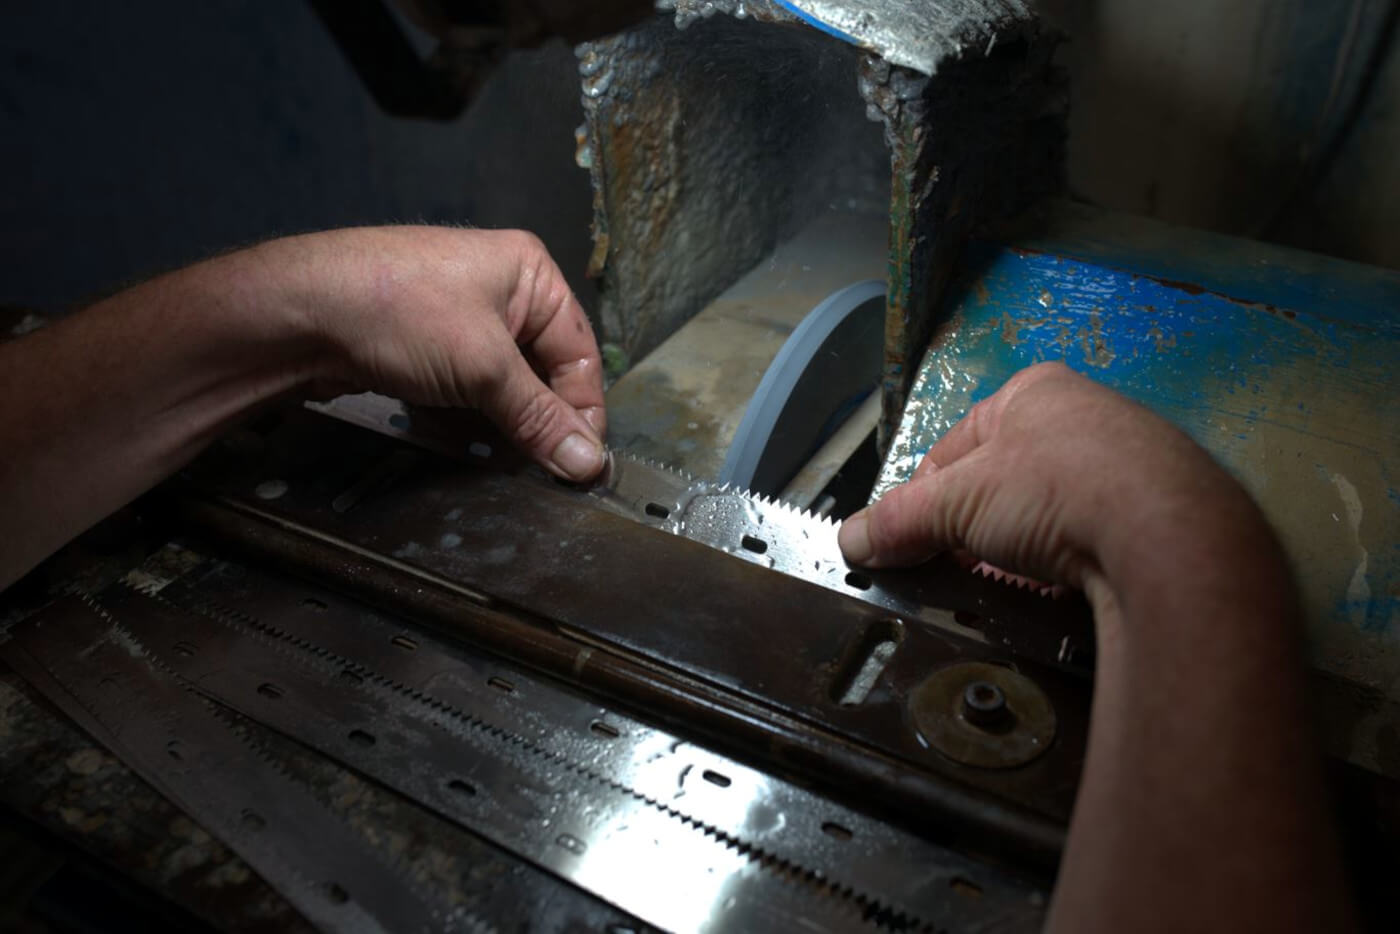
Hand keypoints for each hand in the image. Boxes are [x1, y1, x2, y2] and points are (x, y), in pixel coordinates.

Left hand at [259, 226, 606, 481]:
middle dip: (542, 422)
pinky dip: (470, 424)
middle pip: (543, 372)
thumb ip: (540, 419)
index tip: (583, 464)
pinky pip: (465, 393)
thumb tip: (591, 466)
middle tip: (548, 473)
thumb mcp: (484, 368)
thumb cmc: (402, 315)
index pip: (580, 353)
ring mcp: (458, 321)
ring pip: (503, 388)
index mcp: (530, 274)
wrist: (296, 312)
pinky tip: (470, 452)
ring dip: (506, 429)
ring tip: (511, 469)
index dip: (584, 411)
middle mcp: (500, 292)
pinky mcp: (424, 351)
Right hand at [838, 363, 1351, 932]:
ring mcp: (1131, 467)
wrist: (1168, 535)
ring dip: (1018, 556)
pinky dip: (1066, 572)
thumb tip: (847, 540)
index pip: (955, 449)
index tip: (911, 543)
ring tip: (1006, 588)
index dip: (925, 499)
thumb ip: (898, 520)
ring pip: (1047, 520)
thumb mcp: (957, 501)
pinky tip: (1055, 596)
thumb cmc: (1055, 488)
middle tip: (958, 571)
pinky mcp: (1160, 518)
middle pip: (1001, 487)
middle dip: (974, 533)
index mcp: (1034, 392)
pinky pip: (1093, 545)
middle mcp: (1086, 418)